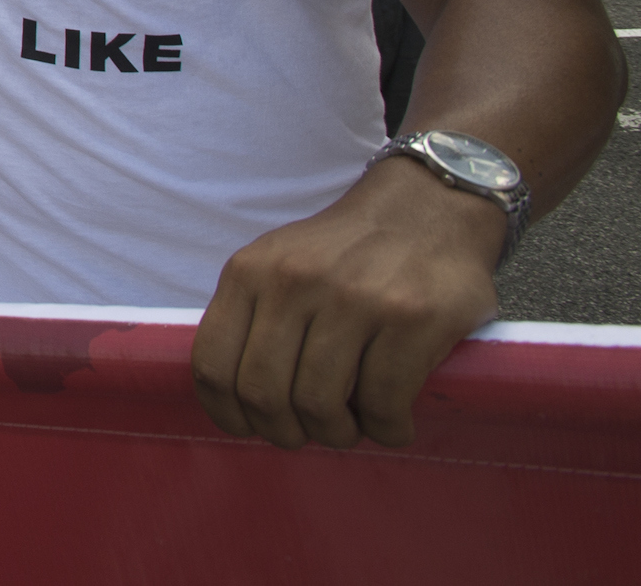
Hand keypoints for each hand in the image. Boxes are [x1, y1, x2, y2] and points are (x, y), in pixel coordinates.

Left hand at [191, 156, 505, 448]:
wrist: (430, 207)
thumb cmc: (347, 253)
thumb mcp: (279, 264)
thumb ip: (252, 316)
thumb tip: (236, 401)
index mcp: (251, 271)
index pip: (211, 364)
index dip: (227, 413)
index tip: (250, 428)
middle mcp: (294, 281)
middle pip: (263, 394)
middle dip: (285, 431)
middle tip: (309, 431)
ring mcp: (353, 298)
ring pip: (319, 404)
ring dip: (337, 433)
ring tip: (352, 425)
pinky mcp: (411, 318)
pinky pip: (383, 403)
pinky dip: (387, 429)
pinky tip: (394, 421)